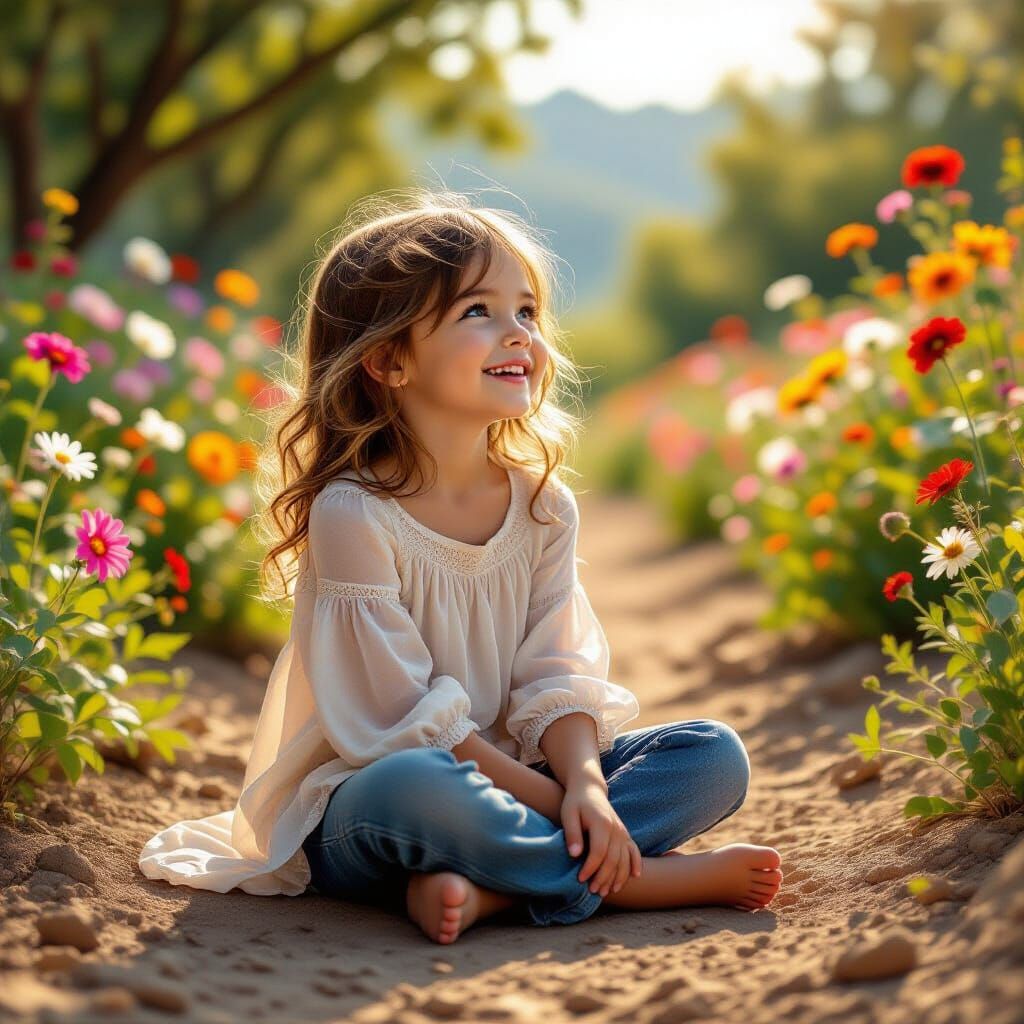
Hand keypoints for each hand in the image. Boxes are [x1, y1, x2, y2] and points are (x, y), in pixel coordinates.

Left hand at [561, 779, 641, 896]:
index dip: (591, 868)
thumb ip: (572, 834)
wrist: (589, 788)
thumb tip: (574, 854)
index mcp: (602, 823)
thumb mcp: (568, 814)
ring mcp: (622, 831)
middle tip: (593, 891)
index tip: (580, 879)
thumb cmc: (575, 802)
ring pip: (625, 859)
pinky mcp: (625, 833)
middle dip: (604, 877)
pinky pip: (634, 851)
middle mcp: (616, 828)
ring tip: (608, 891)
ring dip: (618, 877)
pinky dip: (635, 864)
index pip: (599, 852)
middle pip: (613, 859)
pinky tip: (635, 877)